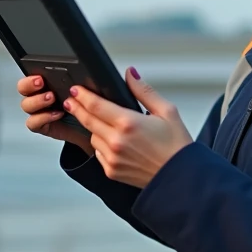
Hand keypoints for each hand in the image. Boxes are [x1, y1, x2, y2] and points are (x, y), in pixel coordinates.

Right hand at [16, 74, 93, 156]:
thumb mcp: (85, 88)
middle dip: (29, 84)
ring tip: (52, 98)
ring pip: (26, 105)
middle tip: (41, 83)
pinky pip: (33, 122)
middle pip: (23, 87)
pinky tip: (56, 114)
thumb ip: (77, 79)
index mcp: (48, 82)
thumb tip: (80, 71)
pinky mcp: (41, 125)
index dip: (31, 73)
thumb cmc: (89, 105)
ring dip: (37, 101)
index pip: (31, 73)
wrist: (93, 127)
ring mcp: (39, 111)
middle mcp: (40, 95)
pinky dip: (43, 118)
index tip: (41, 75)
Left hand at [63, 68, 193, 187]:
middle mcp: (116, 142)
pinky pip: (97, 153)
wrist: (180, 177)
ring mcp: (112, 158)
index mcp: (129, 123)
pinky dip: (101, 144)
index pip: (96, 105)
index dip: (82, 95)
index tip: (76, 90)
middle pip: (87, 120)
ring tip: (102, 122)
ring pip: (92, 137)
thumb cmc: (177, 146)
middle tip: (71, 100)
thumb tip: (130, 74)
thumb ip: (144, 91)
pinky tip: (112, 141)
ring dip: (93, 127)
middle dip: (77, 108)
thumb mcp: (167, 111)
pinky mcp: (112, 171)